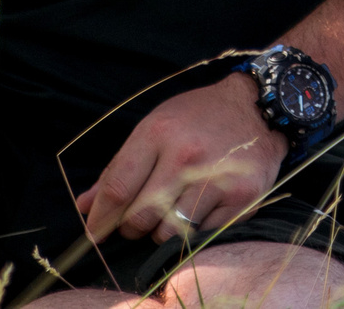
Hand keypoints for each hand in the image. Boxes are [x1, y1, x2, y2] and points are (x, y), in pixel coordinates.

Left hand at [76, 73, 289, 243]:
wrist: (259, 107)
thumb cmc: (199, 117)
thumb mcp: (155, 127)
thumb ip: (119, 168)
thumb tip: (85, 206)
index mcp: (159, 133)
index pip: (117, 188)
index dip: (100, 218)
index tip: (95, 231)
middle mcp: (187, 156)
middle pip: (140, 217)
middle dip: (131, 227)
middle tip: (136, 222)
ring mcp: (217, 178)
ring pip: (170, 233)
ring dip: (162, 232)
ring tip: (168, 215)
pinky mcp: (242, 198)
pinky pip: (204, 235)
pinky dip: (195, 230)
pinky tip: (200, 210)